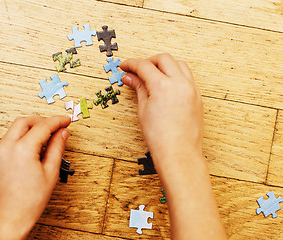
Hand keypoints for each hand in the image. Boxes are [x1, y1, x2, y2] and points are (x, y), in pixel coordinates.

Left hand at [0, 116, 70, 239]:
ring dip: (32, 128)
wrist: (8, 219)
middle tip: (56, 126)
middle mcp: (6, 148)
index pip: (43, 126)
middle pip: (25, 121)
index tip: (66, 120)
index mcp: (22, 150)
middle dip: (42, 120)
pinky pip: (9, 139)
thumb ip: (57, 148)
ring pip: (15, 129)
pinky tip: (33, 146)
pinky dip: (22, 137)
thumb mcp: (51, 172)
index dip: (57, 121)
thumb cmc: (28, 202)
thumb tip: (62, 133)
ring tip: (46, 137)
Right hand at [121, 54, 226, 239]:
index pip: (144, 66)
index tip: (125, 66)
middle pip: (164, 59)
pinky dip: (176, 75)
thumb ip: (139, 88)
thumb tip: (130, 77)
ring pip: (179, 64)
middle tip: (138, 70)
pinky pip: (187, 77)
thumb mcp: (143, 110)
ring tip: (154, 76)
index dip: (131, 64)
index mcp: (163, 86)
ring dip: (165, 65)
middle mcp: (180, 84)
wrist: (179, 153)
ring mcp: (192, 89)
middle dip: (149, 61)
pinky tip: (167, 85)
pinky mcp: (197, 96)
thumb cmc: (160, 137)